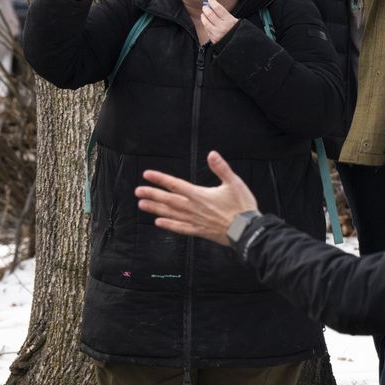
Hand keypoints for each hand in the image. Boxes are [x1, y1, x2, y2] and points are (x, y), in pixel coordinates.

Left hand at [135, 150, 259, 242]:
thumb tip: (212, 154)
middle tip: (138, 191)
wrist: (247, 231)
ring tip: (142, 205)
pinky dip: (168, 225)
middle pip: (168, 199)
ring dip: (155, 208)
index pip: (175, 184)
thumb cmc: (242, 207)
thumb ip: (222, 168)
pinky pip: (179, 228)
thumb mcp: (234, 183)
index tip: (147, 175)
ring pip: (170, 213)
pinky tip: (159, 222)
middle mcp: (193, 208)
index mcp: (200, 195)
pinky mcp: (199, 231)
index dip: (160, 179)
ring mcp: (195, 220)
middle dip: (152, 194)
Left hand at [198, 0, 237, 43]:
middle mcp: (222, 27)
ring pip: (205, 22)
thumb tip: (213, 6)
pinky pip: (207, 30)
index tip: (210, 0)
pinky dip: (206, 25)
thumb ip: (225, 14)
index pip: (218, 8)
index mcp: (230, 21)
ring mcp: (217, 34)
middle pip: (210, 14)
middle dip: (206, 9)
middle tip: (205, 7)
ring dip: (203, 16)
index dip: (212, 2)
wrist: (241, 46)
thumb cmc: (238, 31)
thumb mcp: (236, 21)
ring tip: (204, 14)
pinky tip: (207, 23)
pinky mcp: (214, 39)